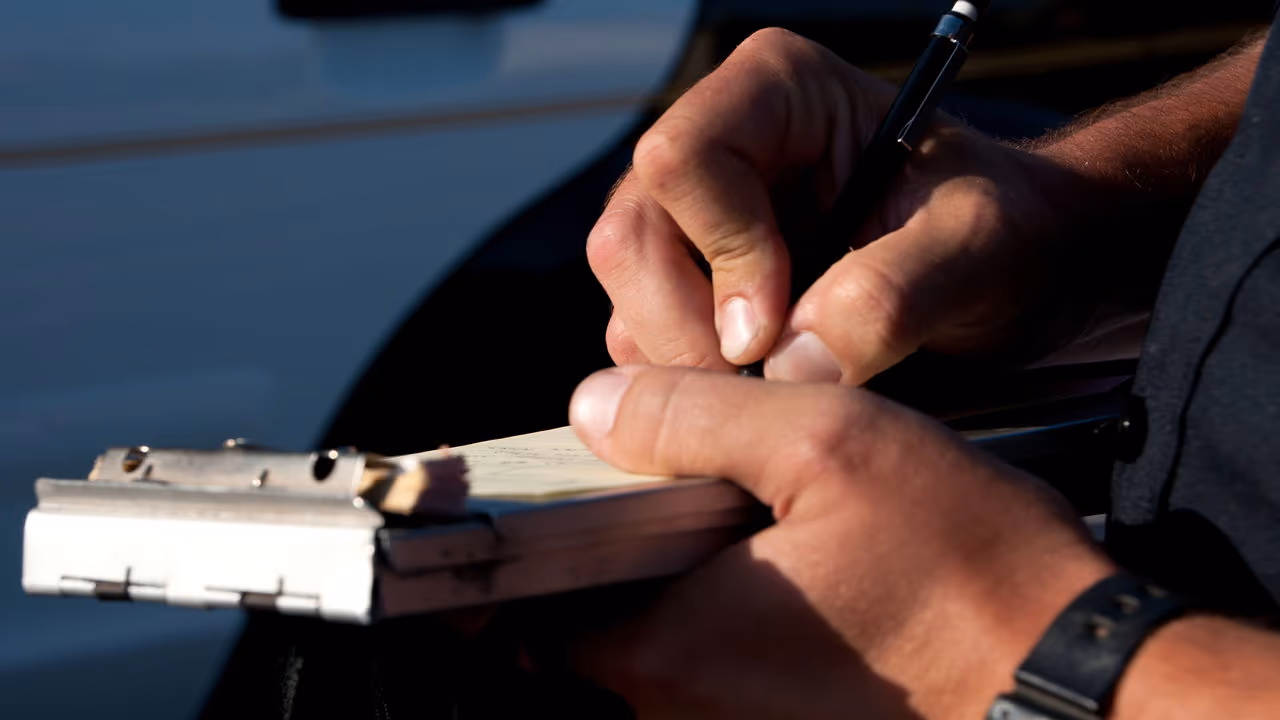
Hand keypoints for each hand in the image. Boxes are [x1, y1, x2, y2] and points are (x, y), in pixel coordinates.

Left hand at [555, 365, 1114, 718]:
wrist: (1076, 675)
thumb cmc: (966, 567)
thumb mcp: (827, 443)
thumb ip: (692, 417)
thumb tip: (592, 406)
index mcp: (672, 651)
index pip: (534, 611)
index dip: (541, 540)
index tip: (574, 489)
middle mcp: (688, 713)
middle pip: (597, 621)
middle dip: (622, 544)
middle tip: (679, 477)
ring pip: (664, 638)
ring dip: (685, 571)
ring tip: (749, 509)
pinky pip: (723, 661)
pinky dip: (735, 605)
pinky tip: (793, 555)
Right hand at [588, 28, 1099, 382]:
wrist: (1016, 271)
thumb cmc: (1004, 232)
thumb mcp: (975, 250)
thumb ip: (890, 295)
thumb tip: (790, 362)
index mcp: (776, 91)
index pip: (684, 161)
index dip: (721, 254)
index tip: (774, 330)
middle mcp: (717, 143)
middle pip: (631, 237)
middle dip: (688, 330)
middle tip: (766, 382)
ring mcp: (692, 219)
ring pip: (628, 298)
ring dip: (692, 367)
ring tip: (784, 381)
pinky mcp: (690, 284)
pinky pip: (645, 340)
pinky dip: (695, 386)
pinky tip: (766, 388)